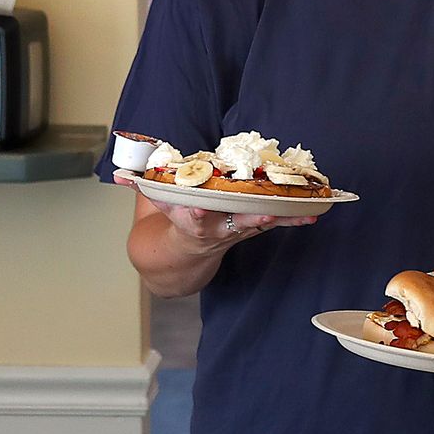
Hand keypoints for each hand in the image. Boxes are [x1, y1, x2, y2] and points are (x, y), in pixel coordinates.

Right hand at [147, 199, 316, 248]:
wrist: (180, 258)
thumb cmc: (170, 222)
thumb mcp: (152, 206)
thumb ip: (140, 187)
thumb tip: (120, 175)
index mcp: (188, 222)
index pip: (189, 218)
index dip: (193, 214)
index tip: (197, 210)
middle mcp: (215, 230)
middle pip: (232, 225)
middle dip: (248, 220)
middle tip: (263, 215)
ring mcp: (236, 232)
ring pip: (259, 225)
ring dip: (280, 218)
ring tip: (300, 211)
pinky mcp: (252, 229)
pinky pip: (274, 224)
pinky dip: (293, 219)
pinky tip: (314, 214)